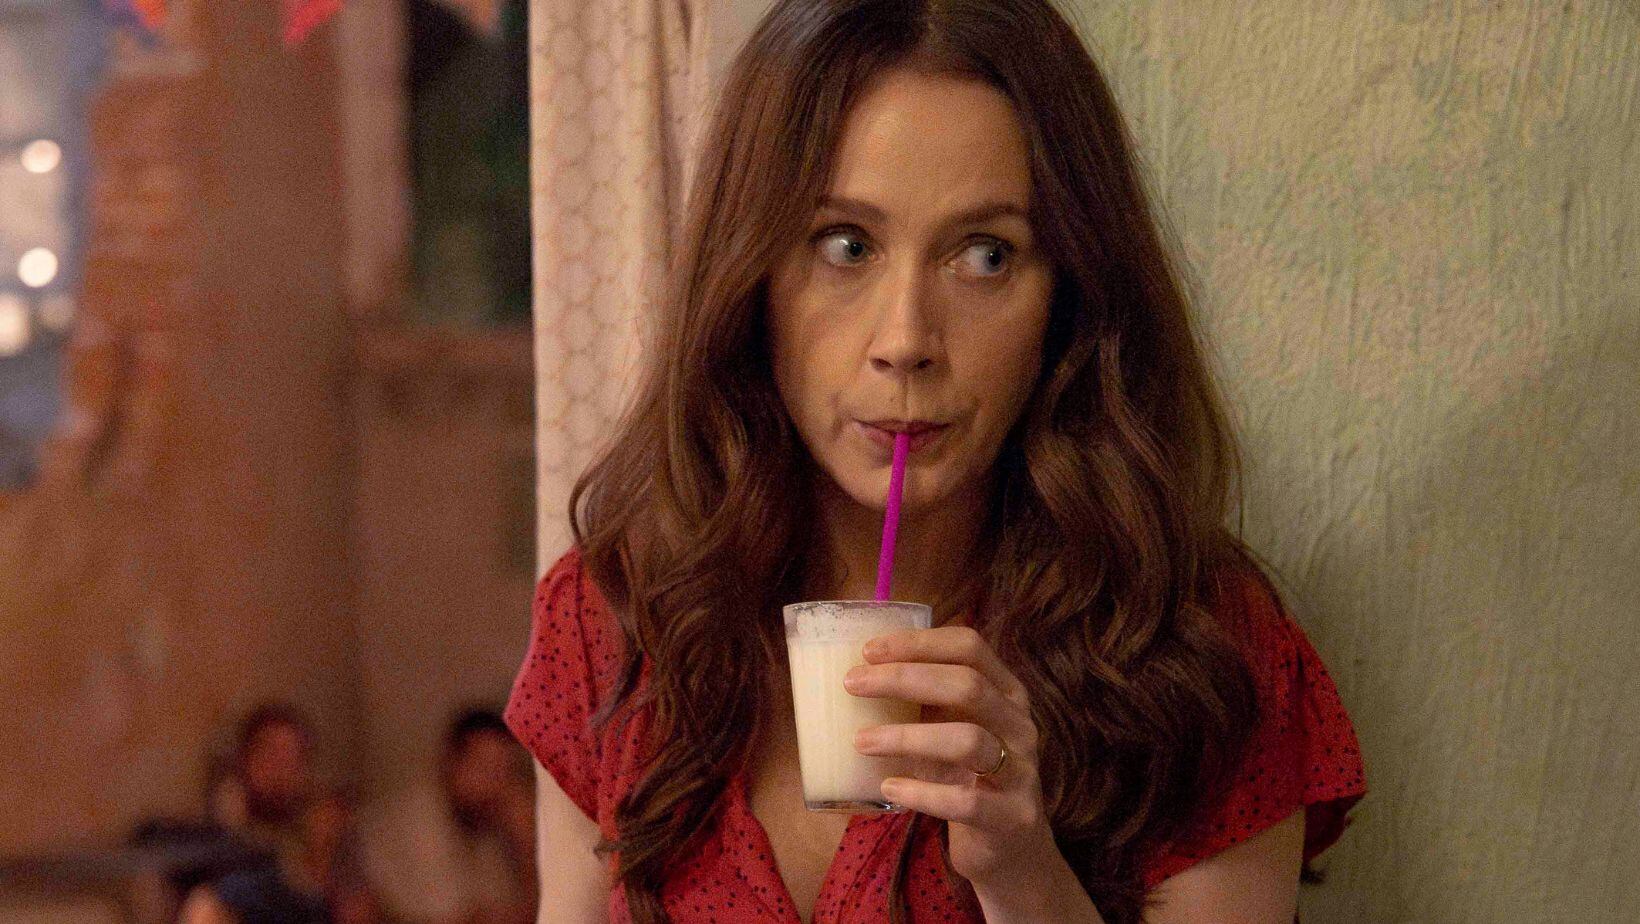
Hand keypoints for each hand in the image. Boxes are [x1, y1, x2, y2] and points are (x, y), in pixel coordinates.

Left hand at [844, 625, 1056, 885]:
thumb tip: (857, 674)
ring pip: (967, 740)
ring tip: (861, 741)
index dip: (919, 643)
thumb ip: (923, 703)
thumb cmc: (965, 776)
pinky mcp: (1013, 816)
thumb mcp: (949, 729)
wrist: (1008, 845)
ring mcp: (1021, 770)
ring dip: (907, 737)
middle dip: (904, 679)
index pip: (969, 647)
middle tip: (853, 684)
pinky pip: (965, 801)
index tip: (868, 650)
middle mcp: (1019, 724)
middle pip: (967, 685)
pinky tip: (889, 787)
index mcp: (1005, 692)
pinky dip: (922, 792)